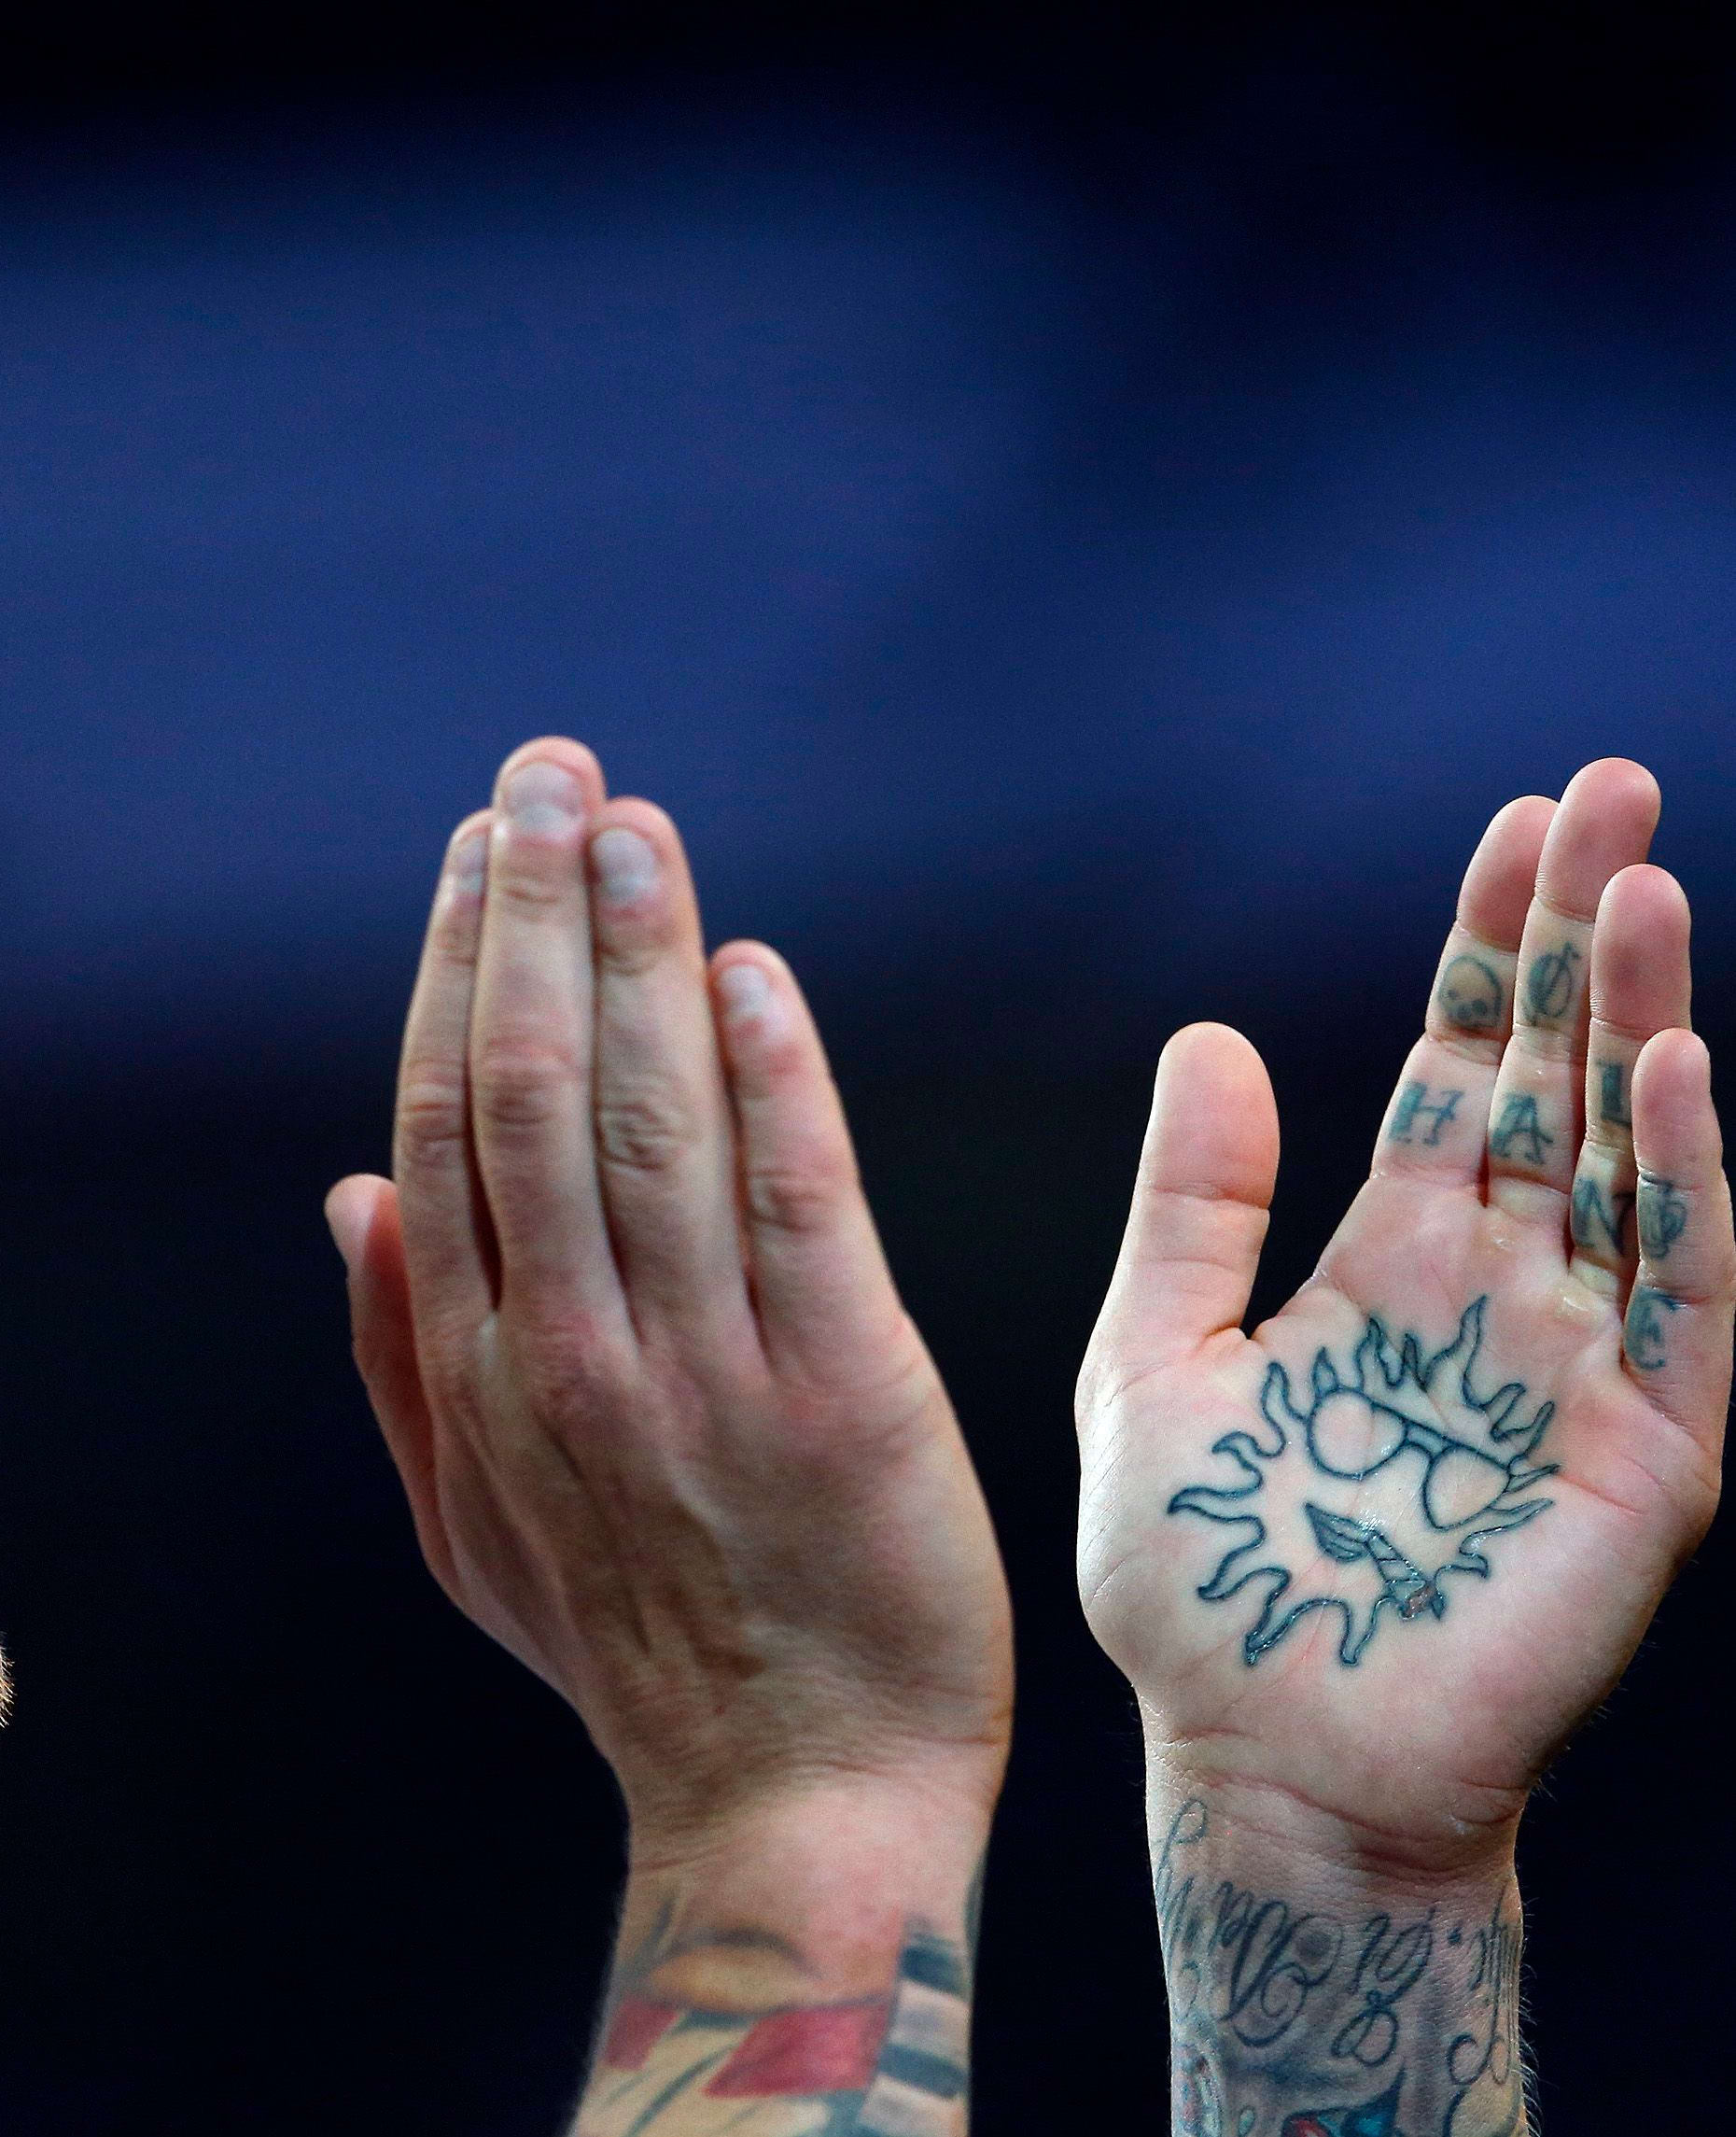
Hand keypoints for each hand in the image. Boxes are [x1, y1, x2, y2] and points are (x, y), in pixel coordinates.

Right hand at [327, 739, 1012, 1864]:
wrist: (796, 1808)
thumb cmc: (636, 1658)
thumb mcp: (466, 1531)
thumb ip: (397, 1358)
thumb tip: (342, 1192)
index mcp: (480, 1376)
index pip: (447, 1126)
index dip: (458, 970)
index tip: (478, 849)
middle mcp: (571, 1359)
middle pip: (533, 1091)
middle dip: (535, 912)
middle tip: (550, 771)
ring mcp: (703, 1377)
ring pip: (648, 1122)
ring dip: (637, 954)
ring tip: (635, 822)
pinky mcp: (844, 1398)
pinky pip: (796, 1210)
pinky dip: (770, 1083)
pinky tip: (749, 971)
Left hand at [1078, 759, 1729, 1880]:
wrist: (1259, 1762)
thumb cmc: (1199, 1583)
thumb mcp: (1152, 1357)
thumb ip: (1191, 1206)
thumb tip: (1210, 1034)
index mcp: (1391, 1266)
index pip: (1457, 1072)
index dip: (1488, 951)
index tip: (1517, 822)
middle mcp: (1502, 1297)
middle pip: (1558, 1085)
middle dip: (1582, 942)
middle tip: (1609, 790)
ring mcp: (1583, 1371)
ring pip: (1630, 1163)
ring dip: (1642, 1028)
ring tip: (1639, 890)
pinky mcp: (1642, 1459)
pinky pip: (1679, 1302)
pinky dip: (1685, 1189)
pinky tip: (1675, 1074)